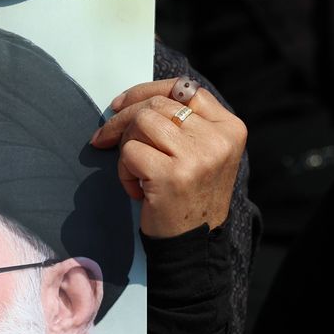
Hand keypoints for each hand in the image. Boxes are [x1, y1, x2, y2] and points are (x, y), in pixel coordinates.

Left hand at [89, 78, 245, 237]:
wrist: (193, 244)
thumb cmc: (190, 196)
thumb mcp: (202, 153)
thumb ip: (182, 123)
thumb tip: (131, 100)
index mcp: (229, 128)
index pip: (183, 89)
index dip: (146, 91)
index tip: (120, 104)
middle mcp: (217, 139)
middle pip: (157, 104)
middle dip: (122, 118)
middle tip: (104, 137)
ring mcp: (196, 157)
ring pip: (141, 123)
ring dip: (125, 145)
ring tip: (134, 171)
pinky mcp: (171, 175)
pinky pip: (130, 152)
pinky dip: (124, 170)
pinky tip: (137, 189)